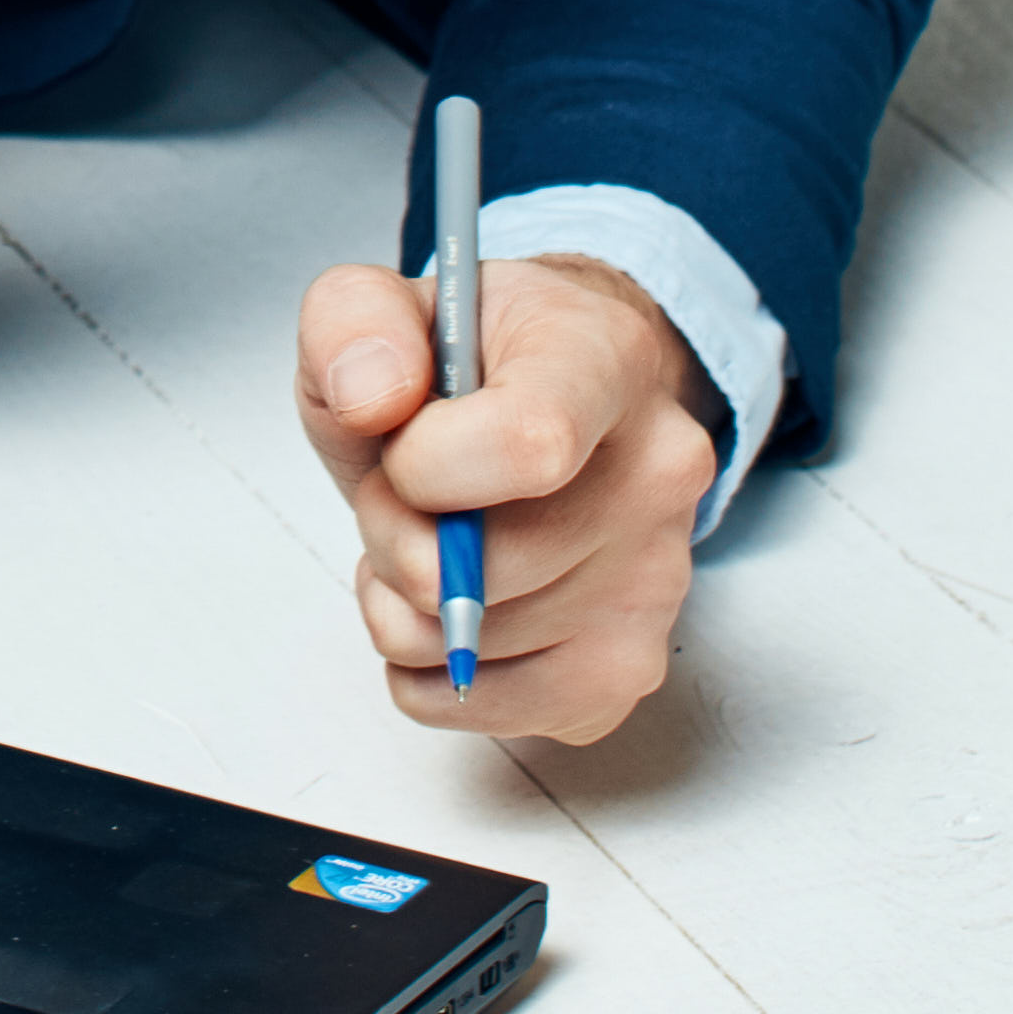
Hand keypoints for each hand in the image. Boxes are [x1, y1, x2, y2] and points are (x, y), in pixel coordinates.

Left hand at [299, 252, 718, 746]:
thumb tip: (370, 399)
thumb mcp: (381, 304)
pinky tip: (455, 600)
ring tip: (430, 540)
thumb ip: (353, 323)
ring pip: (468, 650)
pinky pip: (484, 709)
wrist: (554, 407)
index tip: (399, 450)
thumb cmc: (460, 367)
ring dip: (404, 605)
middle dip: (394, 538)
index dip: (423, 470)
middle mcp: (658, 473)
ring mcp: (656, 583)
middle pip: (482, 570)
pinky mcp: (628, 668)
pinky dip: (432, 668)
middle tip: (400, 493)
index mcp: (608, 360)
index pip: (530, 447)